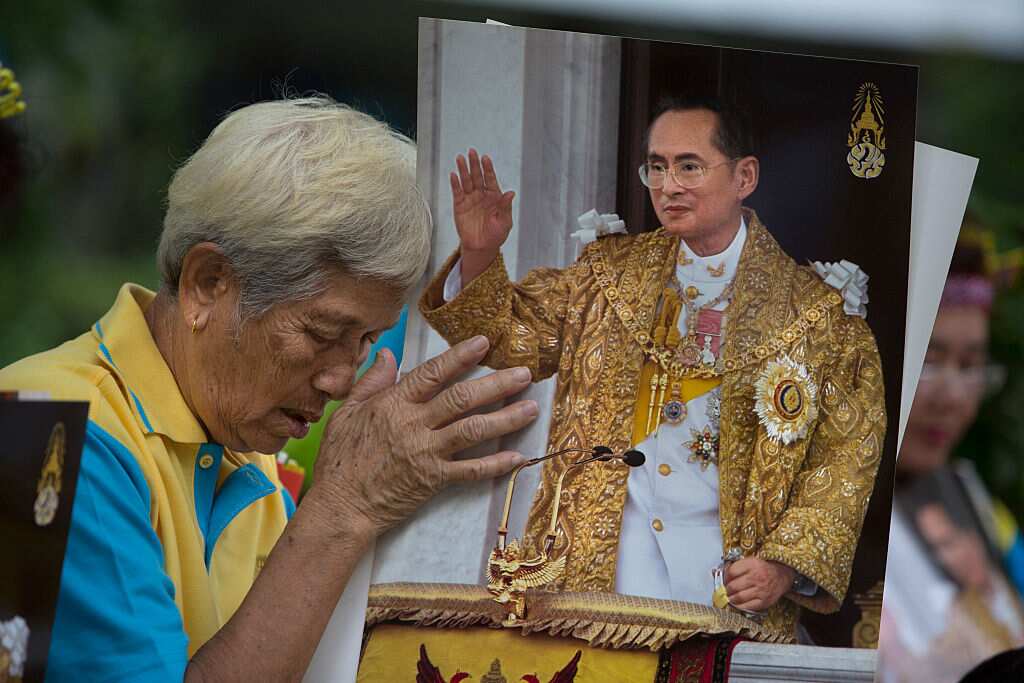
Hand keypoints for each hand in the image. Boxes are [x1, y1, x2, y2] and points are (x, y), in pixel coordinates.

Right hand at [311, 335, 537, 536]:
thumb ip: (371, 382)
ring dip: (506, 418)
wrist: (341, 506)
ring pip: (474, 429)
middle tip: (524, 374)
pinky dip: (496, 464)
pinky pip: (471, 471)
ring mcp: (426, 453)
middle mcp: (414, 425)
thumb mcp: (347, 413)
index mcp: (393, 404)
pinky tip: (518, 456)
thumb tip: (390, 354)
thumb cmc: (341, 460)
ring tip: (531, 408)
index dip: (459, 356)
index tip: (484, 343)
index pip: (432, 373)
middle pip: (462, 398)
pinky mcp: (434, 480)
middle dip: (497, 384)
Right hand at [451, 149, 514, 282]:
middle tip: (472, 152)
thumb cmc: (496, 234)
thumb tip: (511, 193)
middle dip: (475, 164)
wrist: (482, 247)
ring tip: (460, 158)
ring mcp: (470, 199)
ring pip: (466, 181)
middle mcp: (482, 195)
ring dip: (463, 170)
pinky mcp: (459, 205)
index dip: (488, 169)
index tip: (486, 158)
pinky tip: (453, 174)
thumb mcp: (505, 221)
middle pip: (477, 176)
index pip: (491, 179)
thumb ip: (506, 207)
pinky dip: (455, 184)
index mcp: (494, 196)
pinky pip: (457, 192)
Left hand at [724, 557, 795, 611]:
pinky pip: (747, 606)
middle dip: (726, 590)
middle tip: (725, 590)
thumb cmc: (764, 568)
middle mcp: (757, 577)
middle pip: (733, 586)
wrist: (782, 575)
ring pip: (738, 597)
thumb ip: (735, 566)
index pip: (731, 572)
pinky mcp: (764, 601)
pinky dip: (739, 606)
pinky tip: (737, 603)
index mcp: (752, 564)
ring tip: (730, 597)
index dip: (724, 577)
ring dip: (730, 598)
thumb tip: (715, 572)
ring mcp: (761, 590)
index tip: (724, 579)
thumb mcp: (750, 561)